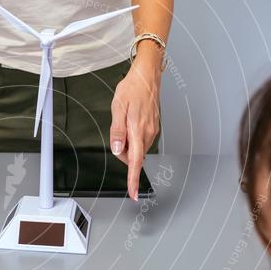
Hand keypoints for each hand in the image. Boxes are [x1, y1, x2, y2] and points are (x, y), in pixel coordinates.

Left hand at [110, 47, 161, 200]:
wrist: (147, 76)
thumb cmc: (132, 88)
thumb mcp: (118, 108)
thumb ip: (117, 131)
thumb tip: (118, 149)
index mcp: (138, 130)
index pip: (136, 161)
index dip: (133, 179)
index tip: (134, 193)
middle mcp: (148, 133)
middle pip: (133, 156)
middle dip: (123, 152)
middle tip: (116, 133)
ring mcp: (152, 130)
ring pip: (137, 149)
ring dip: (127, 144)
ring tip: (124, 123)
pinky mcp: (153, 127)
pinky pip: (141, 140)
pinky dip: (133, 138)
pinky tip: (130, 122)